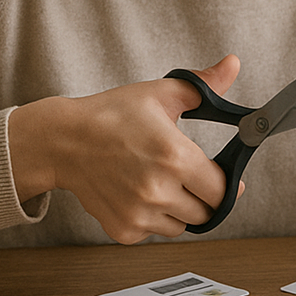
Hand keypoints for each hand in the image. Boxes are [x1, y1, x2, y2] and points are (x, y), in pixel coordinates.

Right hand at [8, 55, 245, 243]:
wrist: (63, 141)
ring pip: (181, 226)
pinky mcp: (124, 230)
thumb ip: (204, 85)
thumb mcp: (159, 93)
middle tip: (186, 176)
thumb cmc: (111, 114)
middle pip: (206, 213)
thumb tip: (233, 63)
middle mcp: (159, 191)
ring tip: (158, 181)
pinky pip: (154, 232)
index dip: (226, 184)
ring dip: (178, 209)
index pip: (223, 191)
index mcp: (176, 158)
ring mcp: (140, 214)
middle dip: (203, 196)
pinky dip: (152, 218)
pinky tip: (137, 193)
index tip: (220, 175)